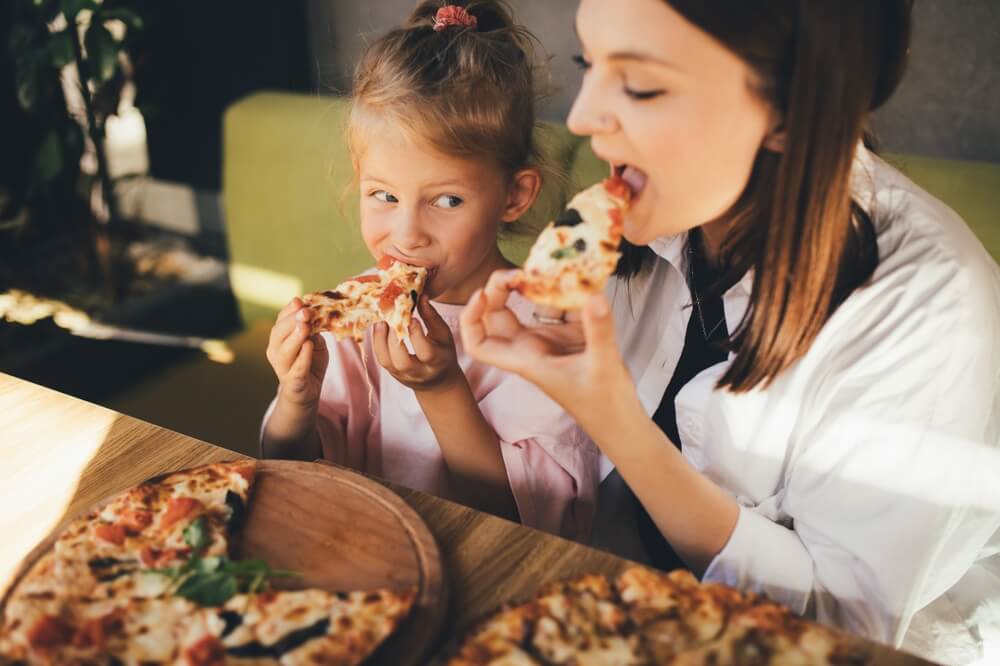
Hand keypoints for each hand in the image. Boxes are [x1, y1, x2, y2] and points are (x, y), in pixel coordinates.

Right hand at [265, 298, 329, 407]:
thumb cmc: (309, 362)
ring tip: (305, 326)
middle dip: (292, 321)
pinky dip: (303, 356)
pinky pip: (297, 367)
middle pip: (279, 333)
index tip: (299, 301)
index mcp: (279, 338)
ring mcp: (282, 366)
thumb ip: (314, 328)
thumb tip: (319, 310)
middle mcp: (275, 351)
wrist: (307, 391)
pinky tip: (309, 346)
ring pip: (285, 350)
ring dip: (296, 336)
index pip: (280, 320)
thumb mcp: (314, 341)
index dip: (289, 310)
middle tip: (305, 311)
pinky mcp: (293, 380)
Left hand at [373, 295, 462, 392]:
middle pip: (403, 362)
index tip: (411, 317)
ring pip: (387, 362)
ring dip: (380, 340)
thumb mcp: (444, 335)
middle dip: (393, 339)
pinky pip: (381, 359)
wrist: (438, 381)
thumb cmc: (442, 352)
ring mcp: (403, 375)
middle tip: (390, 319)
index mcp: (438, 361)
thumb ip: (432, 318)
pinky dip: (377, 342)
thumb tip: (421, 297)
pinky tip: (378, 327)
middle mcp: (420, 372)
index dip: (416, 334)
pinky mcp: (392, 374)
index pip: (426, 352)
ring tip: (380, 321)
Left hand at [459, 269, 638, 432]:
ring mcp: (550, 340)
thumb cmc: (603, 404)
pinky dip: (567, 292)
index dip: (471, 318)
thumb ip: (598, 330)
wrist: (620, 420)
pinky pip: (561, 306)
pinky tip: (579, 278)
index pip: (478, 344)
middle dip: (501, 289)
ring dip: (536, 286)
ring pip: (529, 306)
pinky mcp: (570, 335)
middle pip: (498, 315)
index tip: (483, 294)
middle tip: (522, 271)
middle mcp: (531, 347)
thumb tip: (593, 296)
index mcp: (525, 359)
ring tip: (550, 267)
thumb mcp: (602, 365)